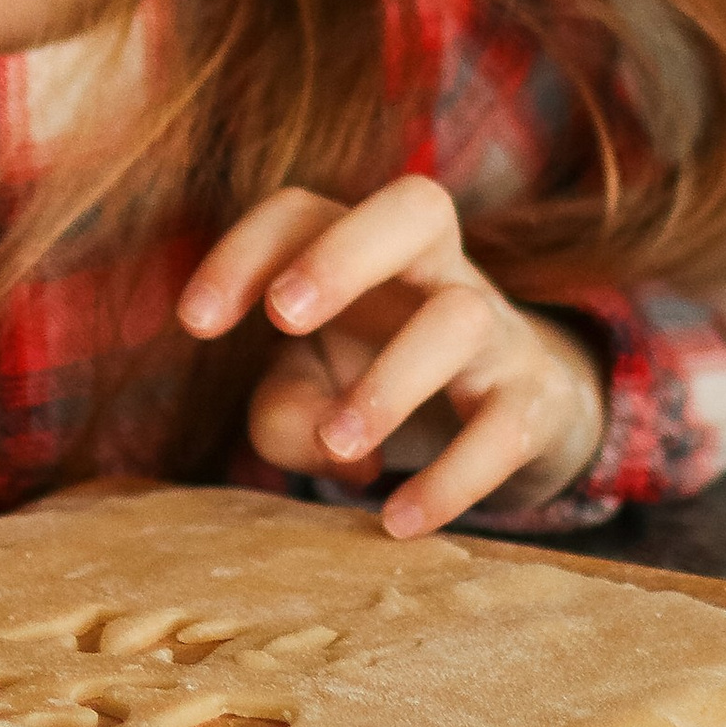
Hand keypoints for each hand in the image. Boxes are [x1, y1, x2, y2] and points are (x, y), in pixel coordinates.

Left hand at [177, 179, 605, 537]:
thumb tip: (322, 442)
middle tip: (281, 315)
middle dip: (345, 255)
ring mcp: (494, 330)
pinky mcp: (531, 403)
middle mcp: (436, 271)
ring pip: (458, 319)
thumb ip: (283, 412)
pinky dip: (452, 479)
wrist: (514, 412)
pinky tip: (396, 521)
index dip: (244, 253)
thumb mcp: (310, 391)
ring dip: (390, 383)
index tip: (194, 323)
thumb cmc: (376, 380)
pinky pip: (503, 428)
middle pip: (416, 205)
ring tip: (339, 447)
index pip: (302, 213)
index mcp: (366, 250)